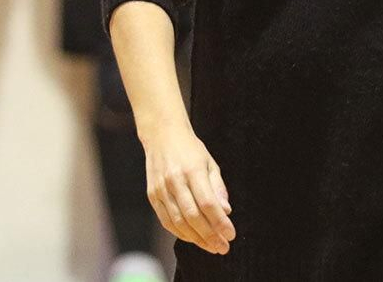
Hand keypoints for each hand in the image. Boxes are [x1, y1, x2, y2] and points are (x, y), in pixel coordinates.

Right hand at [141, 122, 234, 255]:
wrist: (162, 136)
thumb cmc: (190, 149)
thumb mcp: (210, 163)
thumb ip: (218, 188)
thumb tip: (226, 212)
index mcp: (192, 170)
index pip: (207, 203)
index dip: (219, 222)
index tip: (231, 235)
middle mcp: (174, 181)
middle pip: (193, 216)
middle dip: (210, 236)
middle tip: (223, 247)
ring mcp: (161, 189)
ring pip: (179, 222)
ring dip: (196, 239)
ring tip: (211, 246)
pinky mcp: (152, 195)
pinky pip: (166, 221)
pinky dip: (180, 233)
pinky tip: (193, 238)